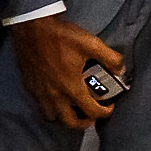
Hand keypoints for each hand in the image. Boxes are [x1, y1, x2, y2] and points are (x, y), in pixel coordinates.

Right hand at [10, 14, 124, 128]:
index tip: (109, 106)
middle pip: (69, 123)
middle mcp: (55, 95)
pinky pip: (39, 104)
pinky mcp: (29, 85)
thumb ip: (111, 58)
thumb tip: (121, 70)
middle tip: (90, 113)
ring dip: (63, 116)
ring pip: (51, 117)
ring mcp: (39, 92)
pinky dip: (49, 106)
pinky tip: (54, 94)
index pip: (92, 112)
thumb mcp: (91, 44)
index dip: (105, 113)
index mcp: (72, 88)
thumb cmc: (60, 36)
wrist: (30, 27)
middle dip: (83, 123)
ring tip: (70, 107)